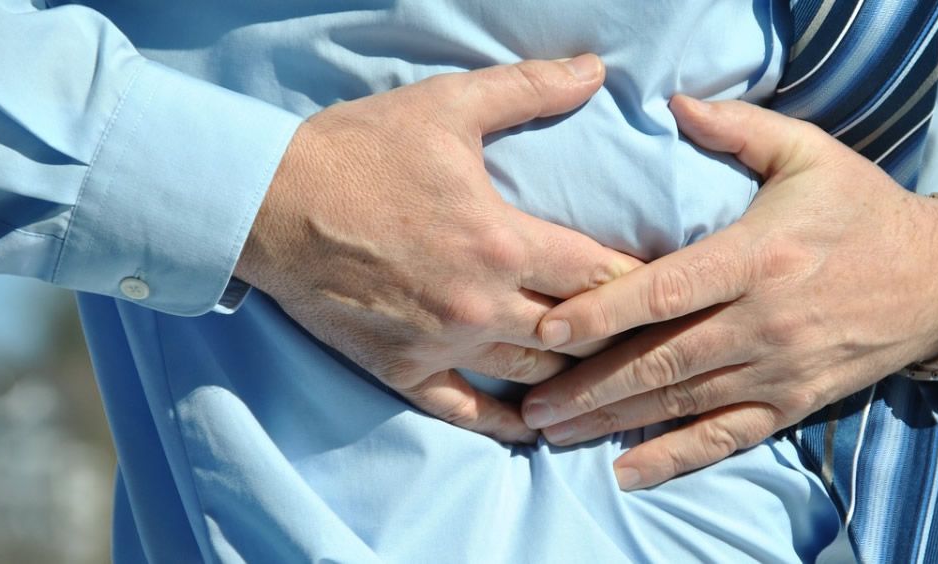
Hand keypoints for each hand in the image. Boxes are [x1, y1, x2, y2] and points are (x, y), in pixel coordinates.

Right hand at [235, 55, 639, 442]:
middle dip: (617, 332)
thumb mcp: (447, 106)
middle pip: (577, 333)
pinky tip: (538, 428)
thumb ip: (528, 89)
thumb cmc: (360, 151)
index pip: (599, 273)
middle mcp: (481, 304)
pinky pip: (466, 412)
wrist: (270, 202)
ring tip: (608, 374)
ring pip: (534, 375)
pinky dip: (507, 424)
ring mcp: (442, 344)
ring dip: (575, 376)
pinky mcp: (403, 370)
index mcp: (502, 242)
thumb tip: (595, 69)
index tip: (667, 284)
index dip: (640, 280)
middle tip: (648, 334)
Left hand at [521, 96, 937, 487]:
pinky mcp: (793, 402)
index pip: (667, 291)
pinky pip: (727, 437)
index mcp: (758, 256)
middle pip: (661, 361)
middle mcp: (764, 321)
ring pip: (682, 403)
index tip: (548, 330)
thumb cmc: (863, 209)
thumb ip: (739, 130)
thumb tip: (673, 103)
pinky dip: (675, 457)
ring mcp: (778, 369)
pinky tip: (627, 471)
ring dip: (613, 421)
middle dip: (589, 385)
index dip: (603, 312)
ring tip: (553, 433)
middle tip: (530, 403)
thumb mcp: (809, 153)